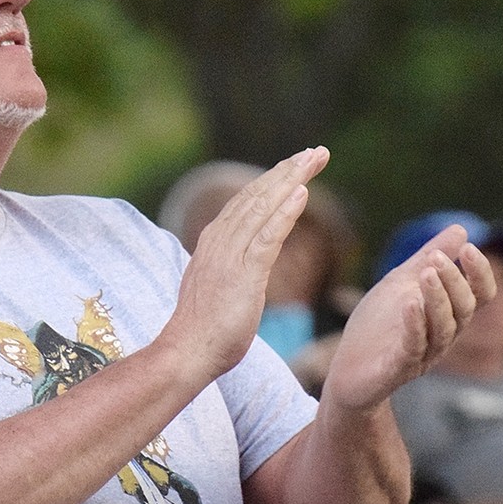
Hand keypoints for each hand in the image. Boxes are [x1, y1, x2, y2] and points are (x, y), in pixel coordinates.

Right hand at [167, 147, 329, 379]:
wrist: (188, 352)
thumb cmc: (204, 330)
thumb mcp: (216, 288)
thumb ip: (226, 267)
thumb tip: (239, 263)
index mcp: (212, 244)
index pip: (245, 202)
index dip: (271, 181)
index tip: (295, 166)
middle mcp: (218, 242)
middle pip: (255, 196)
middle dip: (286, 171)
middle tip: (315, 151)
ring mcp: (229, 256)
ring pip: (262, 208)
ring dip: (290, 180)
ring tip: (313, 160)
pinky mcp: (243, 274)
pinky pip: (267, 237)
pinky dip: (285, 213)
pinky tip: (302, 193)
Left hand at [323, 225, 495, 412]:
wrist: (347, 370)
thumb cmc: (377, 328)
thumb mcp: (400, 285)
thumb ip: (426, 259)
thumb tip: (461, 228)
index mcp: (445, 316)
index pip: (478, 296)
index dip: (479, 273)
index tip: (468, 247)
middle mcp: (441, 337)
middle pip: (463, 310)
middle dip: (452, 281)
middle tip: (435, 258)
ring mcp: (422, 355)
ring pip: (442, 329)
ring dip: (437, 298)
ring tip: (427, 271)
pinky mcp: (397, 369)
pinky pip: (413, 348)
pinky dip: (414, 324)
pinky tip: (409, 304)